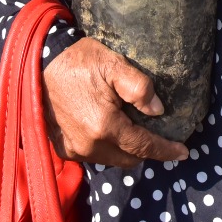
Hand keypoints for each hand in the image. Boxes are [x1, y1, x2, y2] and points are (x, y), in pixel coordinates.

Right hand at [42, 37, 187, 167]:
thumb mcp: (114, 64)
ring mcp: (73, 149)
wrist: (38, 64)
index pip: (143, 146)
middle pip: (128, 158)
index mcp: (105, 126)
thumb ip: (140, 88)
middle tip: (159, 137)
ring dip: (125, 150)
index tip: (183, 152)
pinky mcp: (63, 148)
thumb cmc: (78, 61)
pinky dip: (106, 148)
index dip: (165, 150)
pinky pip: (93, 155)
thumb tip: (157, 110)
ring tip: (135, 131)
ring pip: (110, 159)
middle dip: (146, 151)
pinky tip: (111, 131)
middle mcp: (89, 145)